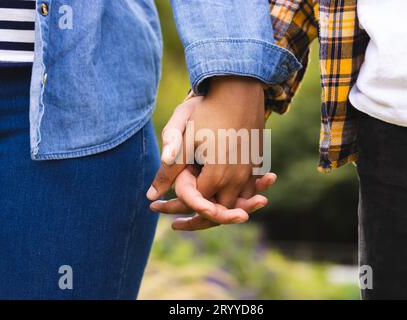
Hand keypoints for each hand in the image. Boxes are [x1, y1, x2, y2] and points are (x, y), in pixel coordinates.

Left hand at [147, 76, 269, 227]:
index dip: (179, 208)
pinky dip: (233, 195)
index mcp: (216, 175)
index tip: (160, 208)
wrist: (239, 90)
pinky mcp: (257, 163)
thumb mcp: (183, 140)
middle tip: (176, 219)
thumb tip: (149, 195)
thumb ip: (168, 170)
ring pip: (234, 202)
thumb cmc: (207, 112)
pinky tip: (218, 187)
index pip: (198, 204)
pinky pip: (246, 189)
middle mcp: (237, 178)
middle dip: (199, 215)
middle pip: (218, 209)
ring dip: (217, 206)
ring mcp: (250, 172)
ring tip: (196, 204)